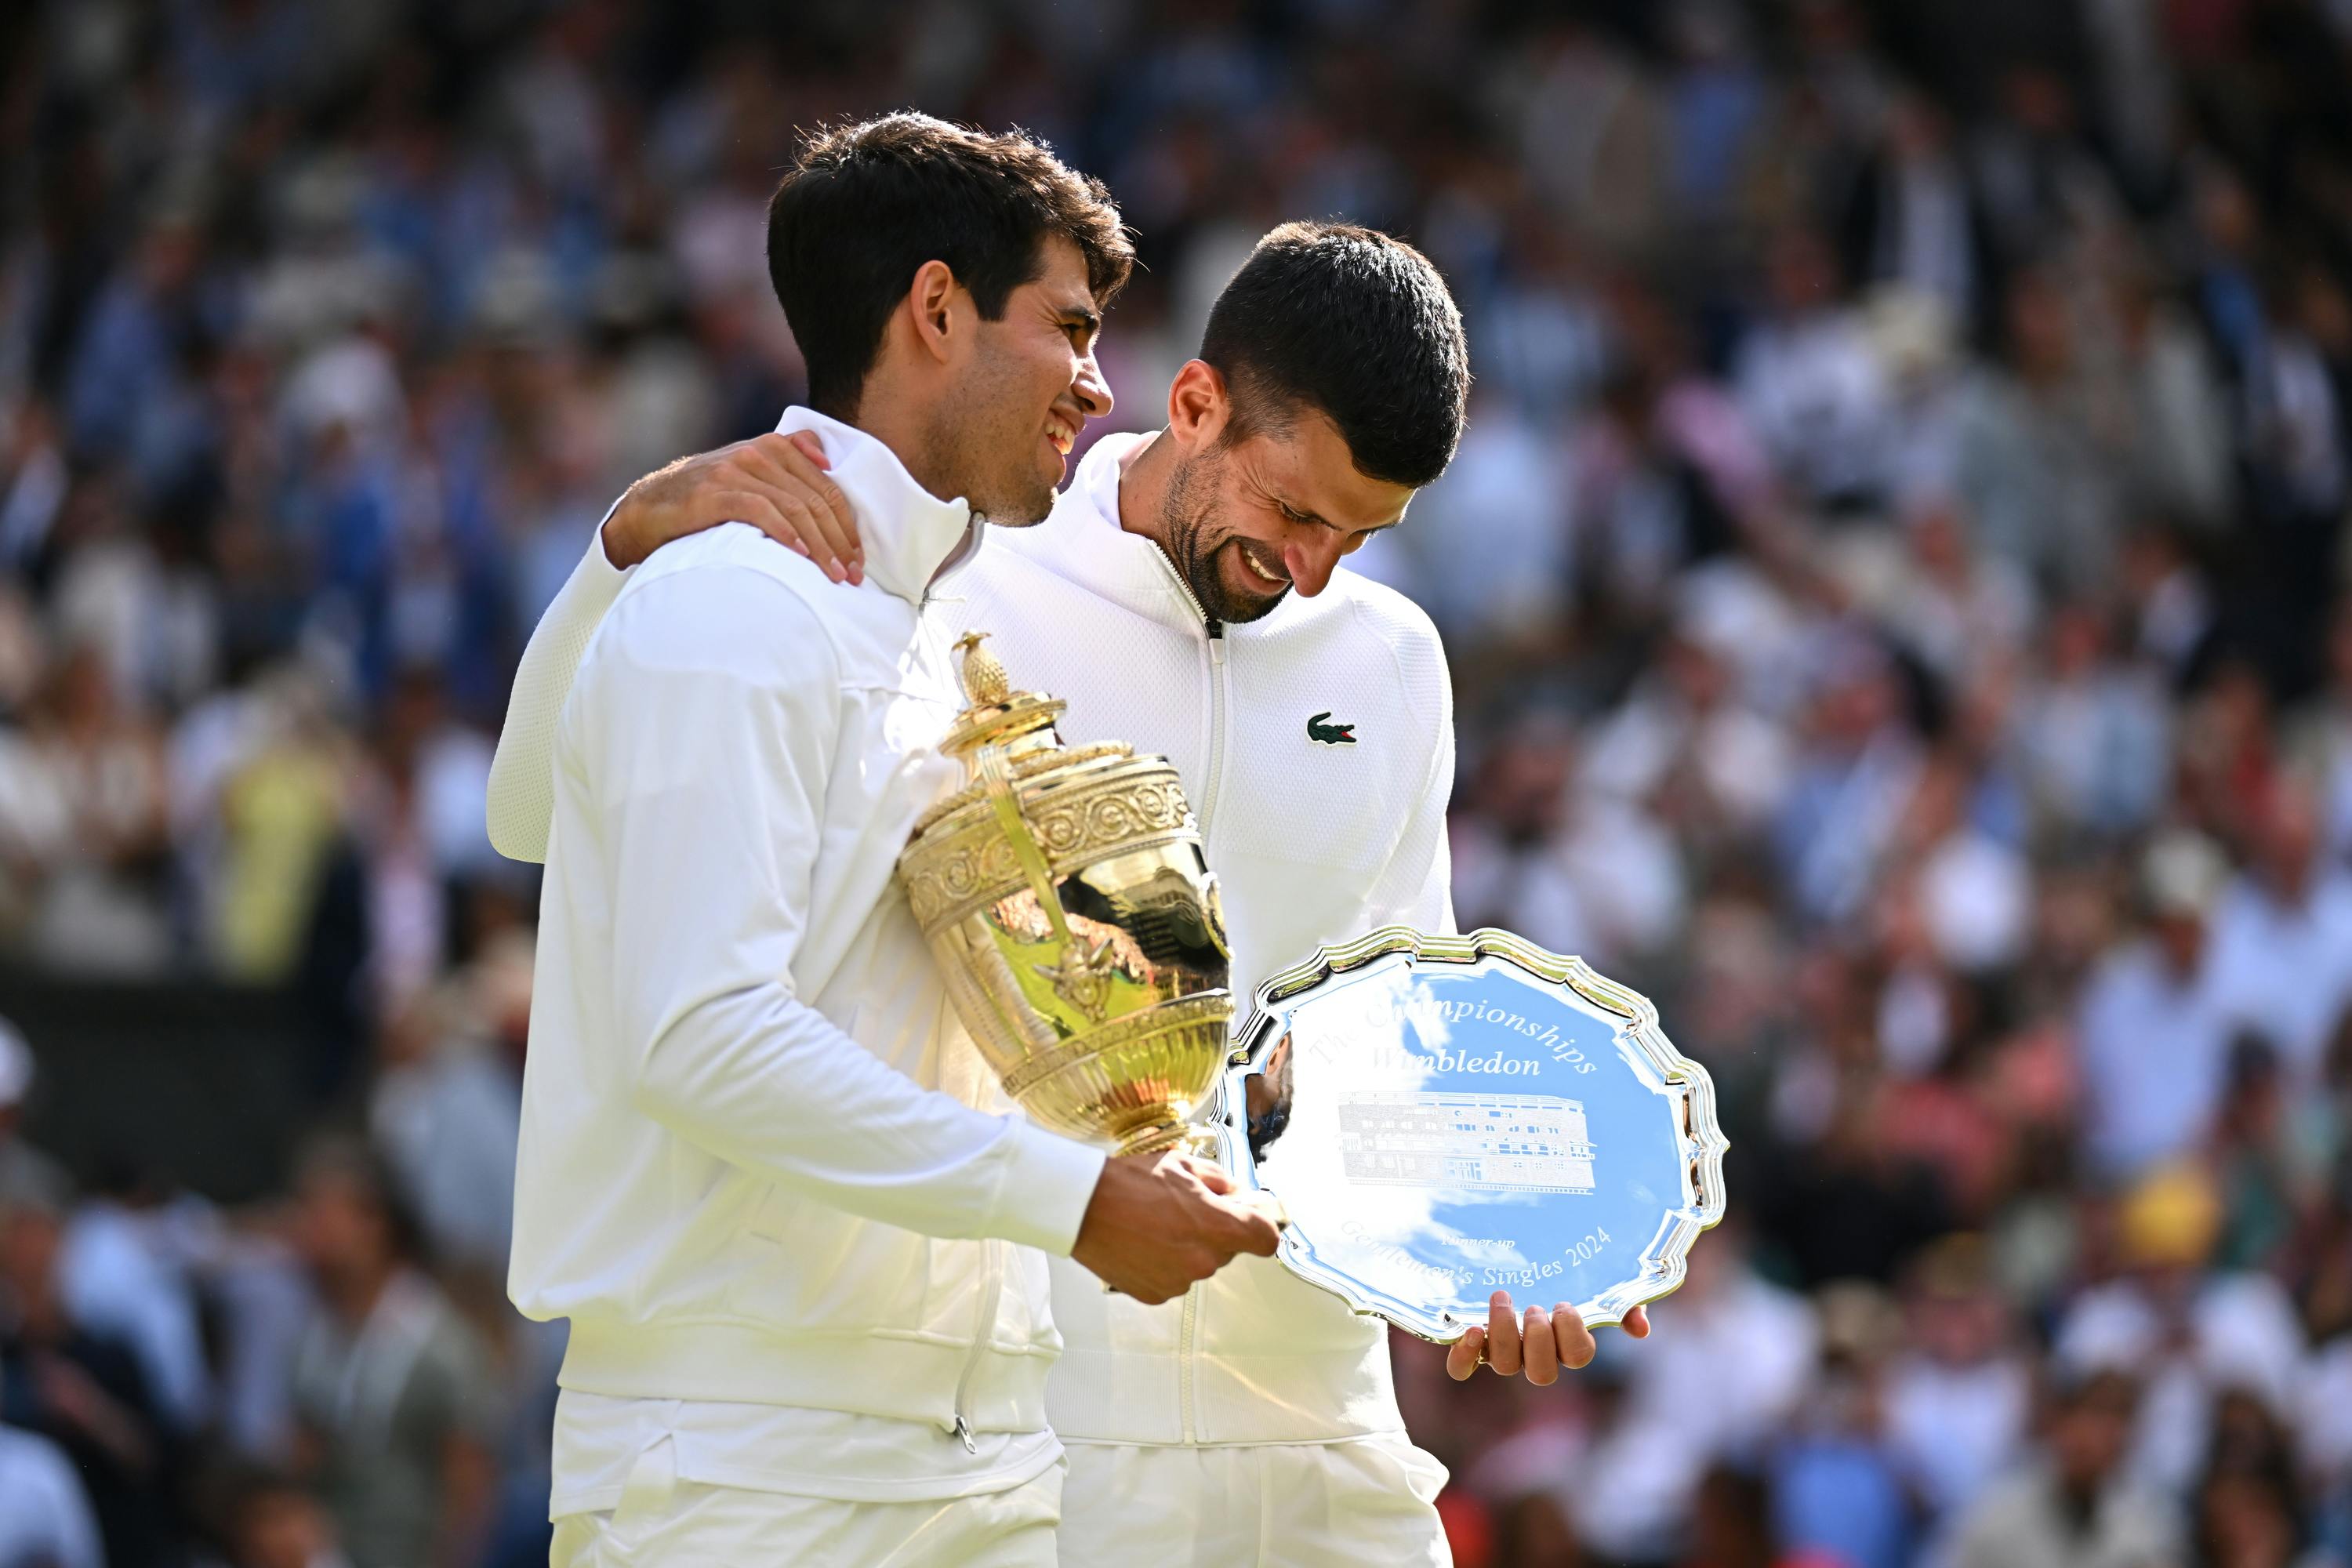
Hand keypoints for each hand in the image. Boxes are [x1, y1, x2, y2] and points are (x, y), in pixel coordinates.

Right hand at [603, 430, 863, 581]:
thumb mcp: (749, 475)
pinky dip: (785, 533)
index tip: (860, 558)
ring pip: (795, 507)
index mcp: (775, 447)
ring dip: (820, 545)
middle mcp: (758, 452)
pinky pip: (761, 510)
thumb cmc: (707, 499)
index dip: (848, 524)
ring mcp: (736, 470)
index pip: (828, 487)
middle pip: (816, 499)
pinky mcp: (715, 491)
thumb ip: (784, 464)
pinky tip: (800, 555)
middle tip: (854, 575)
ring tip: (835, 575)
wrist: (649, 508)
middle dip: (840, 541)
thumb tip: (827, 461)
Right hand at [1070, 1150, 1282, 1304]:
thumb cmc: (1131, 1181)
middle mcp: (1203, 1261)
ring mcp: (1178, 1282)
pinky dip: (1164, 1265)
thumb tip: (1234, 1193)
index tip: (1250, 1219)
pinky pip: (1173, 1279)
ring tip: (1156, 1226)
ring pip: (1199, 1265)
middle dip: (1216, 1232)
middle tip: (1186, 1210)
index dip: (1261, 1228)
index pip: (1266, 1239)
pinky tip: (1143, 1243)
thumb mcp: (1181, 1165)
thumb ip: (1218, 1181)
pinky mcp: (1154, 1294)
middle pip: (1228, 1251)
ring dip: (1188, 1249)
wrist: (1081, 1207)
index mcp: (1216, 1227)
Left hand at [1445, 1291, 1651, 1383]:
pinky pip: (1464, 1368)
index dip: (1572, 1336)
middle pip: (1542, 1373)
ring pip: (1505, 1366)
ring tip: (1503, 1298)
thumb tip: (1641, 1328)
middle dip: (1539, 1340)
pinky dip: (1464, 1356)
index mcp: (1569, 1341)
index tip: (1564, 1304)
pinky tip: (1472, 1329)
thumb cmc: (1567, 1273)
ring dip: (1505, 1334)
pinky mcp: (1474, 1344)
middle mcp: (1538, 1353)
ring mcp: (1505, 1351)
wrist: (1520, 1252)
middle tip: (1535, 1307)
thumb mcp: (1600, 1281)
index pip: (1578, 1357)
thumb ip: (1624, 1302)